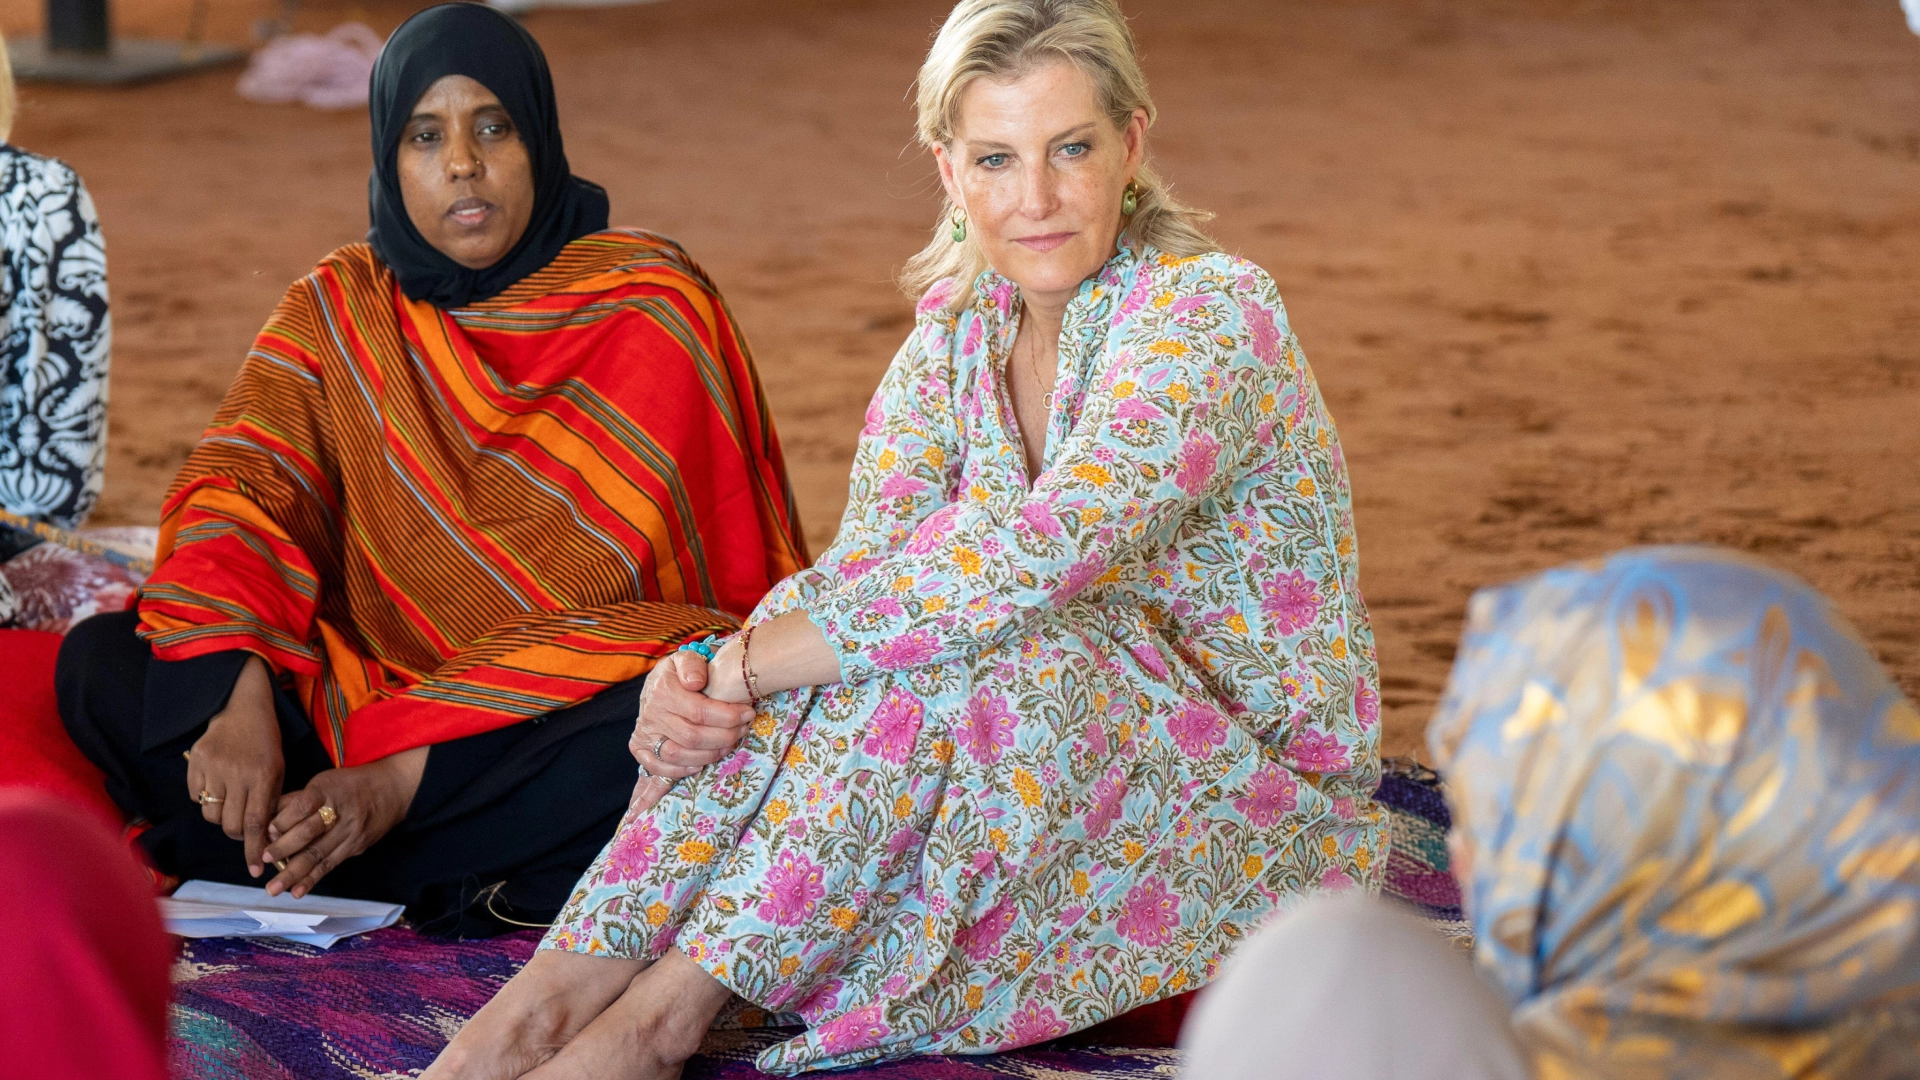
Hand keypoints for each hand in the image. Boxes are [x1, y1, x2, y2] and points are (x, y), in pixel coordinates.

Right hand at [184, 655, 282, 877]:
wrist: (241, 707)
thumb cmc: (264, 742)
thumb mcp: (277, 769)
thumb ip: (270, 801)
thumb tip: (263, 837)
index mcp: (263, 775)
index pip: (257, 823)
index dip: (254, 849)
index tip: (256, 870)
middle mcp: (236, 773)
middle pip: (229, 824)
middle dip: (236, 834)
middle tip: (242, 829)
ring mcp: (213, 767)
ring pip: (210, 815)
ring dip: (220, 816)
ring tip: (230, 803)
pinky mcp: (195, 762)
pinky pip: (195, 797)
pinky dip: (205, 800)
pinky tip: (216, 787)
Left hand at [259, 746, 426, 897]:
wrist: (391, 790)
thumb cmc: (348, 785)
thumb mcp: (323, 782)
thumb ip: (295, 801)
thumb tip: (267, 824)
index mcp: (327, 790)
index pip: (302, 807)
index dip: (283, 822)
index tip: (266, 834)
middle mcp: (340, 812)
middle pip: (309, 833)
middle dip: (284, 849)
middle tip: (264, 860)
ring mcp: (350, 831)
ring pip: (318, 855)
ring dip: (294, 874)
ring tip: (274, 889)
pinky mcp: (357, 846)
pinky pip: (331, 864)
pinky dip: (312, 879)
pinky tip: (297, 891)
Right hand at [627, 650, 754, 814]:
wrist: (655, 685)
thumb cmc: (677, 674)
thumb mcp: (685, 659)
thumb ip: (692, 665)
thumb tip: (696, 682)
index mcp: (663, 691)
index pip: (699, 712)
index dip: (728, 717)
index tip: (747, 714)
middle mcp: (652, 715)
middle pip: (692, 737)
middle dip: (724, 737)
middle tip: (742, 730)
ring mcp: (644, 734)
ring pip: (678, 755)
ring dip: (709, 754)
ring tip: (728, 744)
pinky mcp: (640, 749)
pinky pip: (659, 768)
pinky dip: (681, 770)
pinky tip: (701, 763)